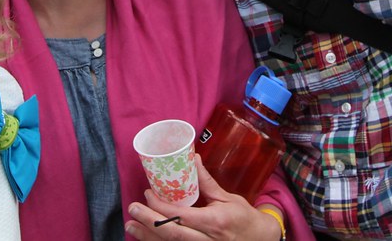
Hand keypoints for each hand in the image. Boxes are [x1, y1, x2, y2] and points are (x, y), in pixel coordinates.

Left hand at [125, 154, 282, 239]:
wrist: (260, 240)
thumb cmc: (244, 218)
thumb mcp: (227, 198)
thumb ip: (207, 182)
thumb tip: (192, 159)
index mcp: (214, 223)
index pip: (181, 217)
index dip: (161, 208)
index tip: (148, 194)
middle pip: (172, 234)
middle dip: (149, 222)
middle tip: (132, 209)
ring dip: (148, 237)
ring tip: (131, 226)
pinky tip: (147, 237)